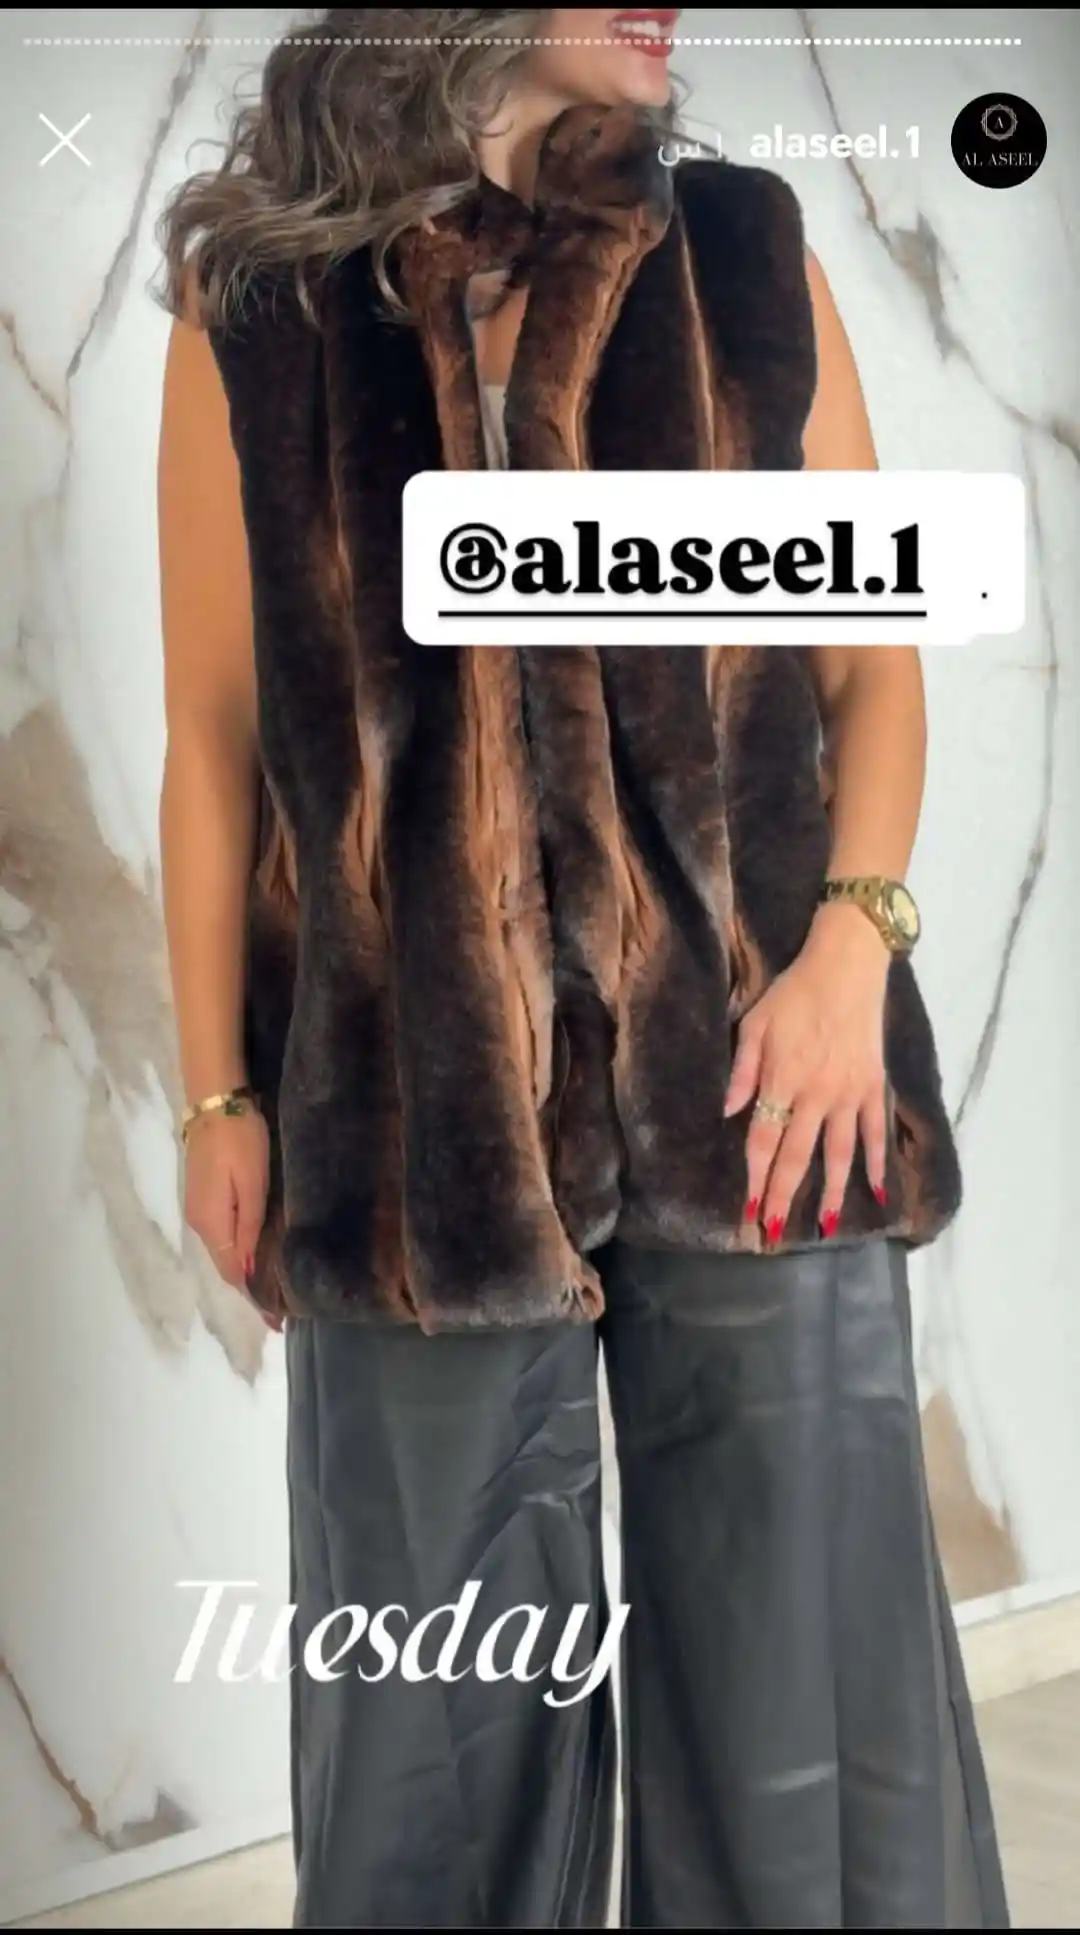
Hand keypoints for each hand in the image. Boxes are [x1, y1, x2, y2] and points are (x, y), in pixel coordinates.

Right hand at [183, 1107, 278, 1328]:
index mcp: (213, 1223)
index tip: (278, 1321)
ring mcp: (199, 1210)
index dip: (254, 1299)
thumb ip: (250, 1227)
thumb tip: (247, 1272)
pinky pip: (223, 1235)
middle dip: (251, 1289)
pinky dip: (239, 1250)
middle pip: (226, 1266)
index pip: (234, 1273)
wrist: (215, 1103)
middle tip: (282, 1309)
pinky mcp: (204, 1197)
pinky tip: (256, 1253)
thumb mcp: (252, 1184)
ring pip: (224, 1251)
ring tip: (273, 1287)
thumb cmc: (239, 1141)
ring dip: (245, 1271)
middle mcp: (201, 1224)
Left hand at [723, 902, 890, 1241]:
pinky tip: (876, 1191)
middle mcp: (817, 1094)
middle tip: (776, 1233)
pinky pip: (875, 1131)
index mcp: (783, 1080)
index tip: (749, 1212)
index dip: (756, 1179)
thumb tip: (727, 1113)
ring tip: (827, 1227)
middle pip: (798, 1156)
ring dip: (833, 1193)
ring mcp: (850, 1093)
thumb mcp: (756, 1023)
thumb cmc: (794, 992)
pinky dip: (876, 1162)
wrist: (849, 965)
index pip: (765, 1141)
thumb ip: (743, 1070)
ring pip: (840, 1154)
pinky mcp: (874, 1086)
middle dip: (786, 1197)